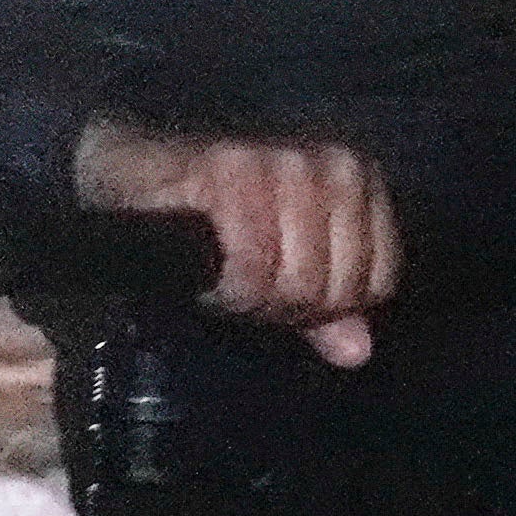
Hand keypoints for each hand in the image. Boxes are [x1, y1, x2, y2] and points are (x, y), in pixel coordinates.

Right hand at [73, 121, 394, 366]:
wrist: (137, 170)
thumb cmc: (218, 218)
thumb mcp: (285, 262)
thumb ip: (327, 307)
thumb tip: (357, 352)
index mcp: (359, 181)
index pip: (377, 280)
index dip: (330, 309)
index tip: (286, 304)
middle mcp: (332, 166)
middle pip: (335, 285)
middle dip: (287, 307)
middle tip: (245, 295)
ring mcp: (284, 163)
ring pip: (298, 278)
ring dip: (253, 298)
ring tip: (226, 285)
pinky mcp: (230, 169)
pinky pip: (251, 262)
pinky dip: (229, 286)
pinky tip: (209, 278)